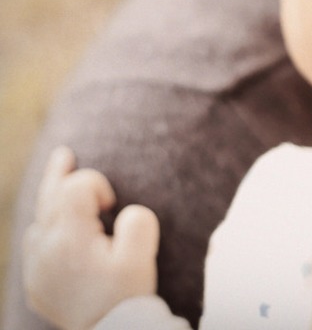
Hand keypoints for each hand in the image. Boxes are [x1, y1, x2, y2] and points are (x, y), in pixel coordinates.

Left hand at [22, 147, 160, 329]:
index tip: (111, 204)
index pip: (76, 188)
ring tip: (60, 184)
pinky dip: (46, 228)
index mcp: (70, 237)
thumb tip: (125, 211)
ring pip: (38, 220)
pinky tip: (57, 228)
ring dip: (52, 202)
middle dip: (59, 174)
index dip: (97, 185)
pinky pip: (35, 244)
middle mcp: (45, 248)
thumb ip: (138, 221)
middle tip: (64, 154)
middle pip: (49, 197)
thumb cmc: (125, 293)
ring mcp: (36, 266)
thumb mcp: (141, 256)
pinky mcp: (35, 282)